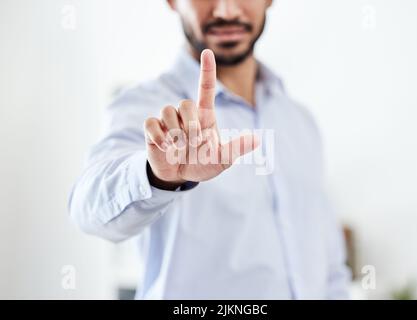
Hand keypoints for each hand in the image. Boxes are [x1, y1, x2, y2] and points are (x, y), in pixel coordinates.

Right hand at [144, 49, 258, 188]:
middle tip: (193, 143)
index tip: (207, 52)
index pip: (206, 87)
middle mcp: (186, 114)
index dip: (207, 70)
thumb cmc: (203, 164)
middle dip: (190, 125)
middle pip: (185, 103)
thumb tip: (257, 139)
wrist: (180, 176)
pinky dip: (159, 137)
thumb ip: (236, 148)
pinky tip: (166, 148)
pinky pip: (151, 123)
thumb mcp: (223, 160)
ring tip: (180, 148)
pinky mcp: (153, 130)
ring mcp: (168, 121)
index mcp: (205, 116)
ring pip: (167, 110)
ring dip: (175, 133)